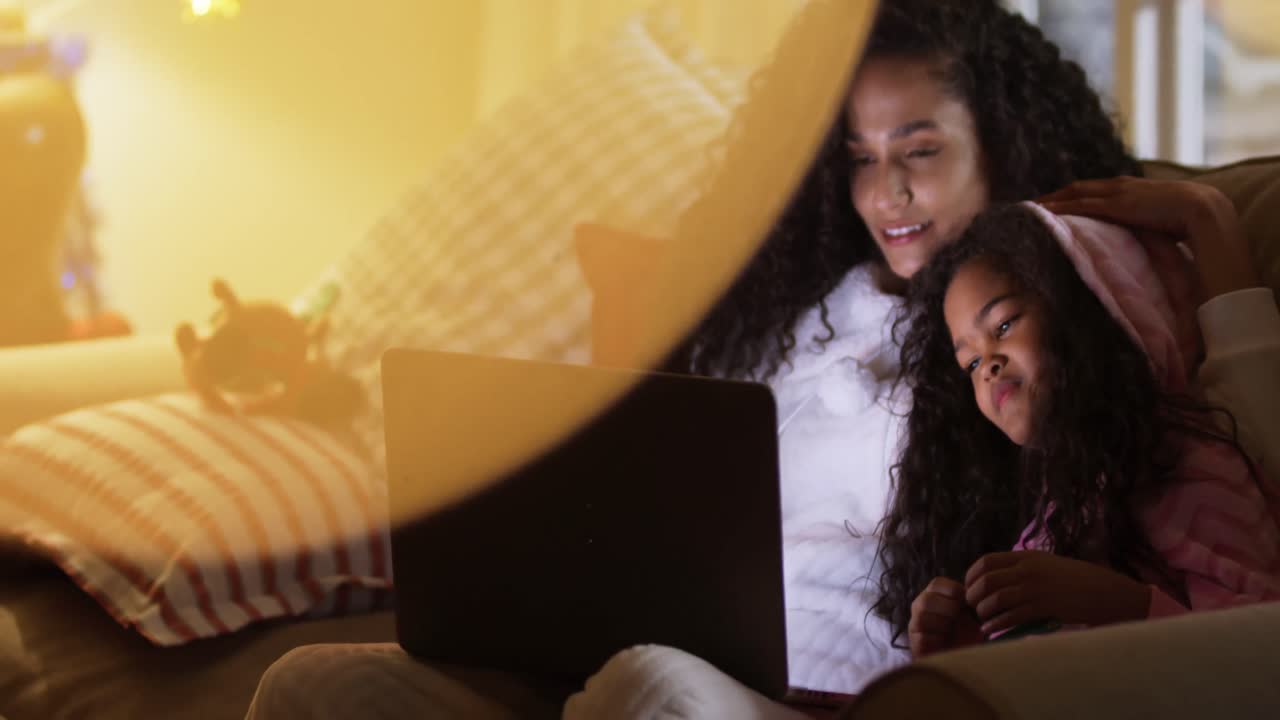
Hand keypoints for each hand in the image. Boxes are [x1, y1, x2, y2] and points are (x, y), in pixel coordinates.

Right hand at [908, 577, 983, 657]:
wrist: (963, 658)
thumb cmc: (968, 632)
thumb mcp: (972, 613)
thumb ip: (968, 600)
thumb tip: (971, 592)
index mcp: (933, 594)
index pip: (937, 583)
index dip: (954, 591)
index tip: (966, 603)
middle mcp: (920, 606)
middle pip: (927, 599)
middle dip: (948, 609)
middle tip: (958, 618)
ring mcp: (915, 625)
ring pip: (921, 617)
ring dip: (942, 625)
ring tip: (951, 631)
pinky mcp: (915, 644)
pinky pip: (923, 638)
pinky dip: (938, 640)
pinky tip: (945, 642)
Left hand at [964, 551, 1150, 635]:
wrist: (1104, 592)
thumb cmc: (1074, 579)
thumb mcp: (1045, 564)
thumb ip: (1020, 567)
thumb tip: (994, 579)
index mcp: (1025, 556)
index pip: (986, 561)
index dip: (971, 576)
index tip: (968, 588)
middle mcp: (1027, 569)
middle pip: (986, 581)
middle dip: (973, 595)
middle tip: (972, 607)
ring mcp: (1035, 588)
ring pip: (995, 599)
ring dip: (983, 611)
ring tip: (982, 620)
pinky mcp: (1043, 607)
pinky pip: (1010, 616)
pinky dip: (996, 624)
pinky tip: (990, 630)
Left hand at [1038, 176, 1259, 296]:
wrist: (1203, 210)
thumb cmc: (1189, 220)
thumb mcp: (1161, 222)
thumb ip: (1145, 229)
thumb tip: (1142, 246)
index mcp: (1131, 189)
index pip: (1094, 190)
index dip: (1073, 197)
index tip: (1053, 205)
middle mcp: (1120, 186)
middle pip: (1077, 188)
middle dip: (1053, 195)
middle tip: (1030, 205)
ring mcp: (1116, 194)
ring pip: (1073, 193)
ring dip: (1050, 200)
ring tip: (1027, 209)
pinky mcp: (1115, 205)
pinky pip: (1079, 204)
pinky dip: (1058, 207)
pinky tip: (1041, 213)